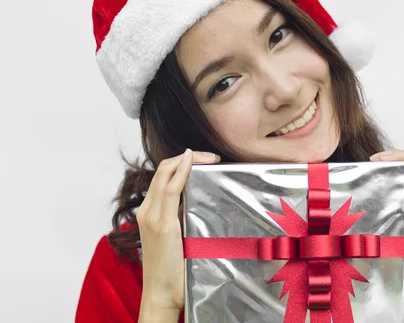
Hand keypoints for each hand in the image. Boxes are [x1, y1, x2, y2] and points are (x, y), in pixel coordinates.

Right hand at [136, 149, 219, 320]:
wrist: (161, 293)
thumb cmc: (172, 270)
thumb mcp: (176, 237)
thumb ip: (181, 219)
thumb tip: (198, 203)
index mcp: (148, 212)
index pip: (162, 176)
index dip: (180, 161)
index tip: (202, 159)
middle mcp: (147, 211)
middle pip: (162, 170)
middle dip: (187, 156)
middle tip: (210, 156)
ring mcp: (152, 216)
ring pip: (165, 174)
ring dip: (188, 160)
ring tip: (208, 157)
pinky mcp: (163, 225)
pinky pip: (171, 189)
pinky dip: (181, 172)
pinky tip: (192, 162)